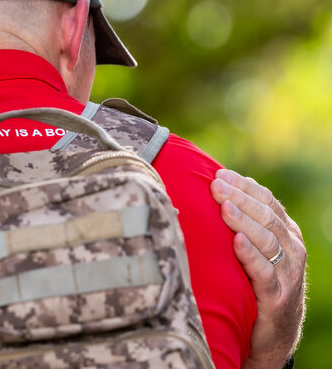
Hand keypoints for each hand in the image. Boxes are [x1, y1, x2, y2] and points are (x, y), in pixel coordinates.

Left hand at [210, 169, 305, 368]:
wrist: (271, 333)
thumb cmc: (254, 282)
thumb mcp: (254, 248)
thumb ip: (243, 221)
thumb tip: (215, 184)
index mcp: (286, 233)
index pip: (267, 201)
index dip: (243, 186)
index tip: (219, 174)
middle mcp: (291, 250)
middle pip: (266, 217)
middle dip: (239, 198)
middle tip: (215, 186)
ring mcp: (288, 275)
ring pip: (267, 241)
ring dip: (244, 221)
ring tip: (225, 207)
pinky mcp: (277, 298)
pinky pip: (264, 273)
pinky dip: (251, 256)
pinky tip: (237, 242)